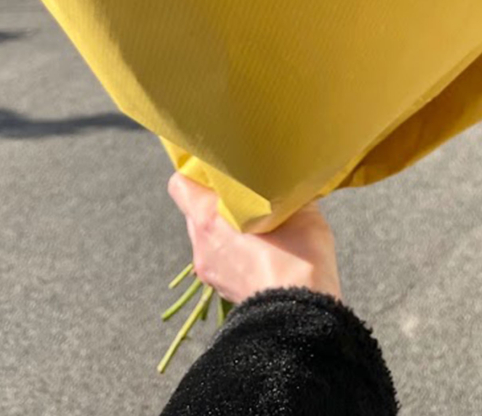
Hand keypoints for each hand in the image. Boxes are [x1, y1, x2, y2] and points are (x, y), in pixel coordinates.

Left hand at [167, 174, 342, 305]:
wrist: (300, 318)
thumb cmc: (298, 256)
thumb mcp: (300, 210)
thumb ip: (283, 190)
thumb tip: (287, 179)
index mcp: (209, 217)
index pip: (180, 183)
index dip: (195, 171)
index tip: (218, 164)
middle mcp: (201, 243)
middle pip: (195, 209)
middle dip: (216, 198)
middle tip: (244, 190)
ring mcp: (209, 271)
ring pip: (209, 236)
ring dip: (225, 226)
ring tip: (257, 223)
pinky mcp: (222, 290)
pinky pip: (220, 258)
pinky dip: (233, 250)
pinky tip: (261, 251)